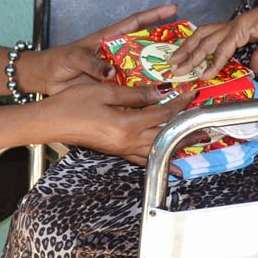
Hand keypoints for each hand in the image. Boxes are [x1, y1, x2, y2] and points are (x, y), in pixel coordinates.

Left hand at [18, 3, 178, 94]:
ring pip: (142, 70)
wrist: (44, 80)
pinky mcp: (111, 88)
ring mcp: (116, 71)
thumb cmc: (56, 61)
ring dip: (157, 72)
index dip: (154, 15)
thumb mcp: (73, 58)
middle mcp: (116, 54)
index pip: (135, 23)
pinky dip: (143, 93)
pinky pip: (131, 89)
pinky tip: (157, 97)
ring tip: (178, 74)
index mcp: (107, 39)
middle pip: (145, 47)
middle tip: (185, 49)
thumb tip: (110, 73)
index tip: (172, 9)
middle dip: (164, 46)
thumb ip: (91, 63)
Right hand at [42, 80, 186, 164]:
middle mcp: (127, 141)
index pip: (162, 113)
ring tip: (197, 144)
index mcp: (126, 124)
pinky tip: (170, 165)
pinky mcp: (115, 151)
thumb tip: (160, 92)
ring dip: (178, 146)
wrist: (50, 122)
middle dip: (187, 129)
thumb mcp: (104, 92)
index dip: (179, 103)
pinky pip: (142, 158)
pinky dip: (159, 160)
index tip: (192, 93)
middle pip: (165, 135)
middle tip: (207, 126)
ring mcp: (122, 148)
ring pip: (157, 149)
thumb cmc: (71, 104)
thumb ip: (135, 94)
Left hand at [169, 0, 257, 78]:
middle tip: (171, 65)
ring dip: (191, 57)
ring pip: (206, 42)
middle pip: (200, 37)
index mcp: (239, 28)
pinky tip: (206, 73)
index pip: (210, 38)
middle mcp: (234, 25)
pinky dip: (214, 62)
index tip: (186, 62)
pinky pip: (224, 49)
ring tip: (181, 70)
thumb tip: (253, 69)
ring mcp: (237, 26)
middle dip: (184, 51)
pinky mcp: (244, 29)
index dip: (196, 49)